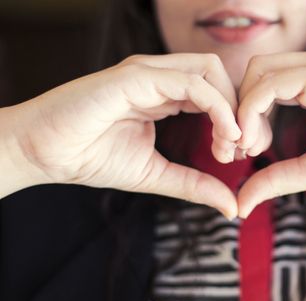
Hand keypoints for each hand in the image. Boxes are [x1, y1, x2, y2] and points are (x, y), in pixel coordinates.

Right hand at [2, 54, 241, 218]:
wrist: (42, 153)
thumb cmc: (91, 158)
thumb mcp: (156, 174)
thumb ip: (195, 185)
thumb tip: (232, 206)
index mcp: (165, 94)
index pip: (216, 92)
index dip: (236, 119)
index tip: (239, 154)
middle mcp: (159, 77)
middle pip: (220, 76)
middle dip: (240, 110)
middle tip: (244, 148)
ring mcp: (147, 74)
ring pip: (210, 71)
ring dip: (232, 107)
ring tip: (233, 144)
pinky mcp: (135, 78)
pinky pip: (190, 82)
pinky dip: (216, 106)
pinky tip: (223, 136)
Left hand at [236, 51, 305, 217]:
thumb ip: (276, 178)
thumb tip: (240, 203)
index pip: (261, 81)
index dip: (243, 114)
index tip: (244, 152)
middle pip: (254, 71)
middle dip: (237, 110)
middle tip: (241, 150)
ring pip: (259, 72)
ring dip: (243, 112)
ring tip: (253, 149)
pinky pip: (275, 83)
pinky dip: (255, 111)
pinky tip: (261, 143)